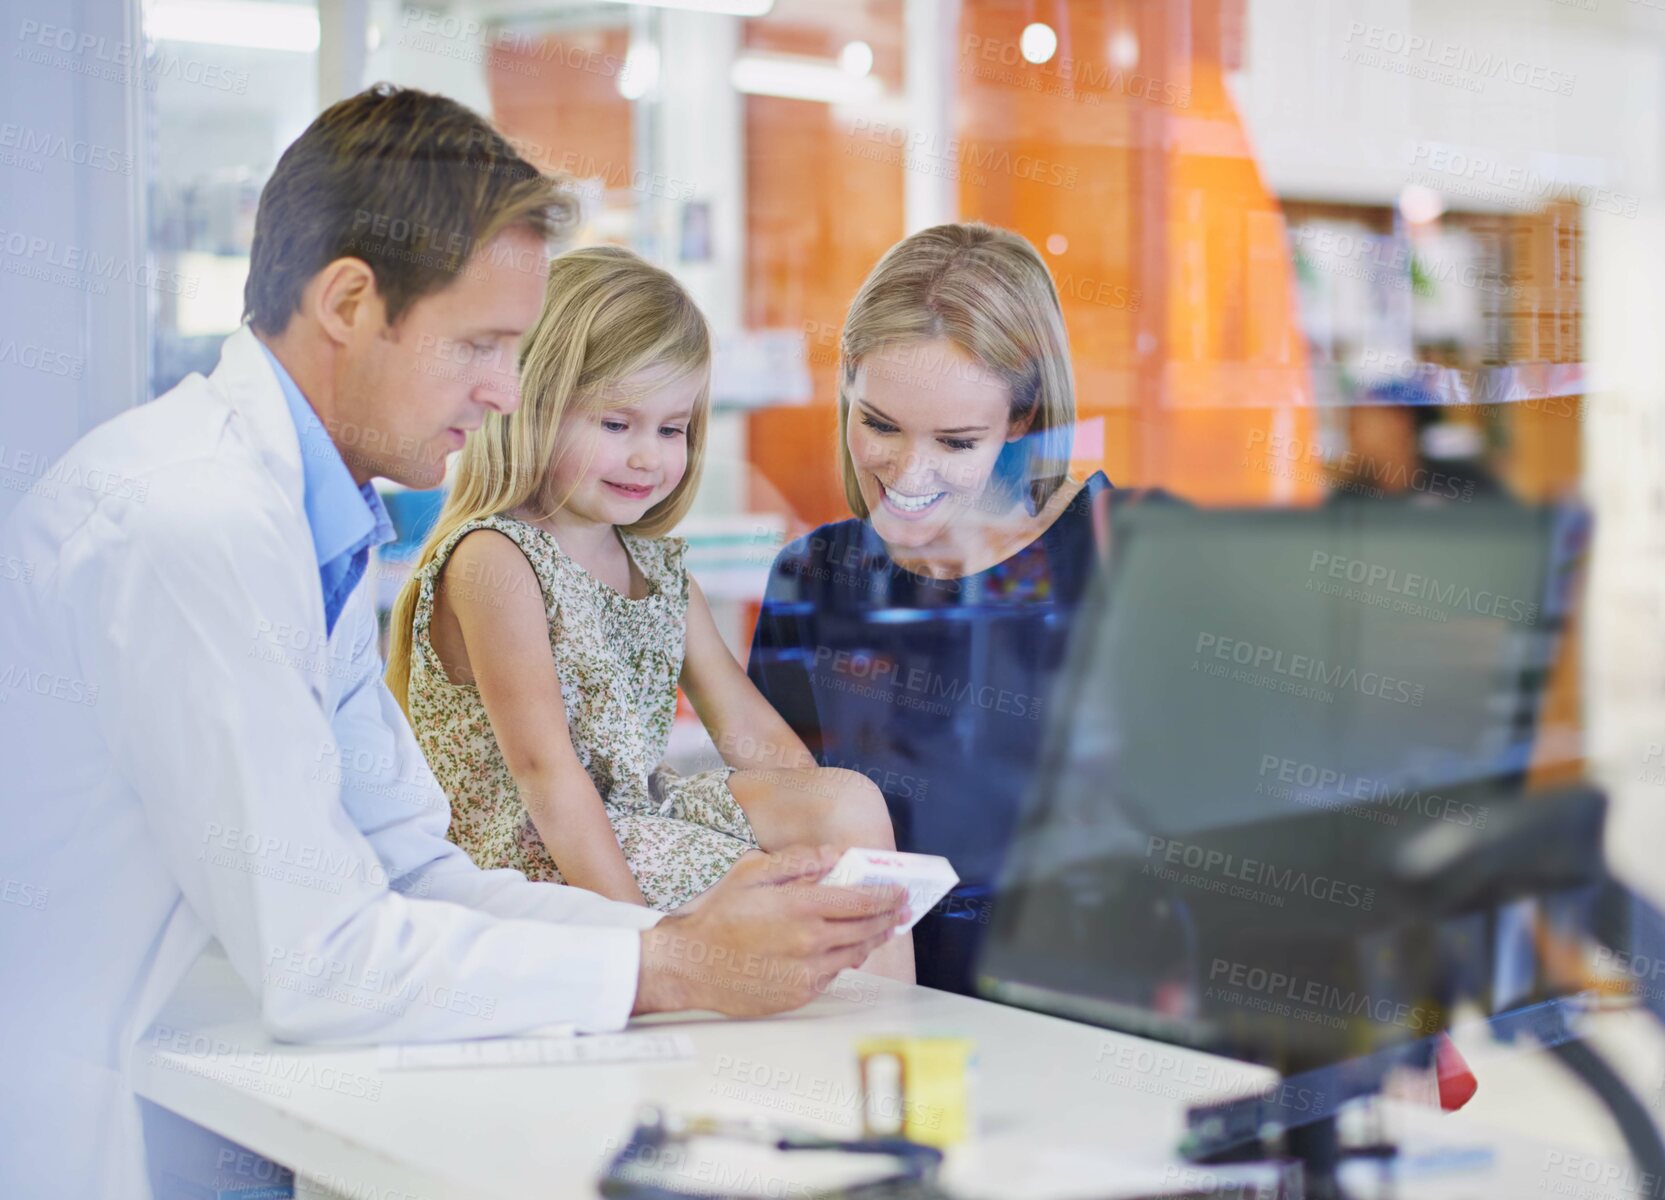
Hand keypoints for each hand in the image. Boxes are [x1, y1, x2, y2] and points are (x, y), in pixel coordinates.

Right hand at [633, 844, 908, 1015]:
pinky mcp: (800, 994)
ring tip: (881, 930)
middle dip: (888, 917)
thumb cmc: (717, 916)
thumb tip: (833, 856)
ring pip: (854, 954)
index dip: (886, 895)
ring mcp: (806, 971)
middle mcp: (809, 941)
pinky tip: (845, 950)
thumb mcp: (750, 873)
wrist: (690, 966)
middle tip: (901, 911)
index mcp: (800, 906)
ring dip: (872, 940)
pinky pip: (833, 975)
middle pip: (865, 928)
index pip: (860, 900)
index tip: (900, 891)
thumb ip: (797, 861)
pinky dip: (843, 960)